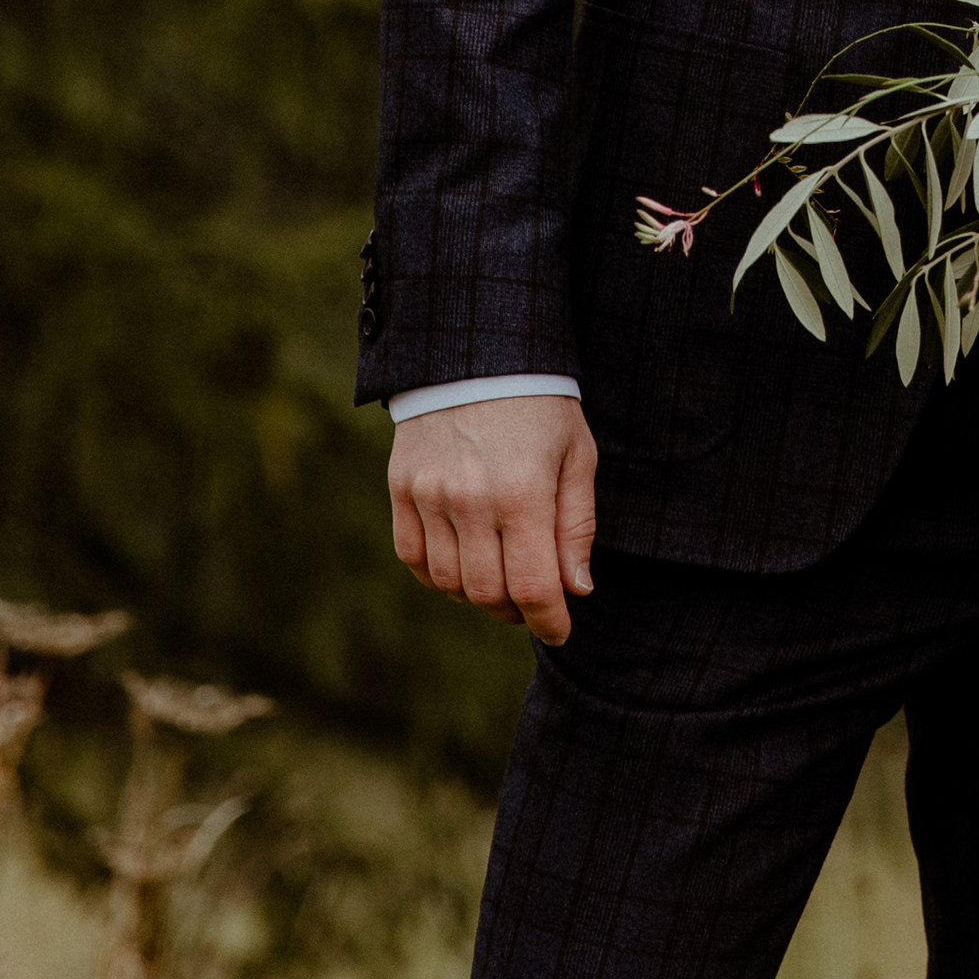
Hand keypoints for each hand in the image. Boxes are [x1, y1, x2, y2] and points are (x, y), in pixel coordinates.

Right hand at [388, 394, 598, 644]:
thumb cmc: (541, 403)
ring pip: (449, 582)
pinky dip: (437, 574)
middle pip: (488, 593)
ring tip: (501, 579)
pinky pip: (413, 557)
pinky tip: (463, 562)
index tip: (561, 629)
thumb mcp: (577, 454)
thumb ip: (576, 524)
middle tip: (533, 602)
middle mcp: (471, 499)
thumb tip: (577, 588)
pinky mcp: (401, 488)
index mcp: (523, 492)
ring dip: (477, 595)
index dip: (549, 620)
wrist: (478, 350)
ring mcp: (430, 495)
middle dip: (516, 610)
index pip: (533, 587)